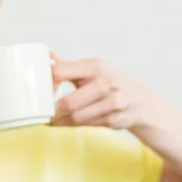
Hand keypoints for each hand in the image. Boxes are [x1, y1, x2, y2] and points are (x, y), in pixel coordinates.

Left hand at [49, 53, 168, 129]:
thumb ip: (69, 66)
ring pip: (77, 117)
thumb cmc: (112, 83)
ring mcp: (113, 101)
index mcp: (96, 66)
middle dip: (52, 111)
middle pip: (68, 102)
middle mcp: (106, 82)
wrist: (144, 103)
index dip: (46, 82)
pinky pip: (87, 126)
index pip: (61, 72)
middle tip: (40, 115)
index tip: (37, 90)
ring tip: (49, 121)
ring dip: (60, 122)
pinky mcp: (116, 119)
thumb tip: (47, 55)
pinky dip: (73, 126)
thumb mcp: (94, 70)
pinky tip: (64, 124)